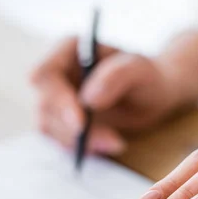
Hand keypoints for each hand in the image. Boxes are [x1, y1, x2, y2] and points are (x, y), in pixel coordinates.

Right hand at [30, 38, 179, 154]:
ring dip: (78, 142)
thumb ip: (118, 76)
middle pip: (45, 105)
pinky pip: (59, 140)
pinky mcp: (61, 122)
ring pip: (49, 127)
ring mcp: (56, 99)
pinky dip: (81, 148)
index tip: (81, 123)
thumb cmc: (147, 76)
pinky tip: (108, 145)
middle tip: (108, 141)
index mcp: (68, 50)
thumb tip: (89, 98)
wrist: (152, 95)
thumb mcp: (140, 70)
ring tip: (115, 143)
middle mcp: (56, 74)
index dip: (57, 100)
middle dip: (72, 129)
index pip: (45, 74)